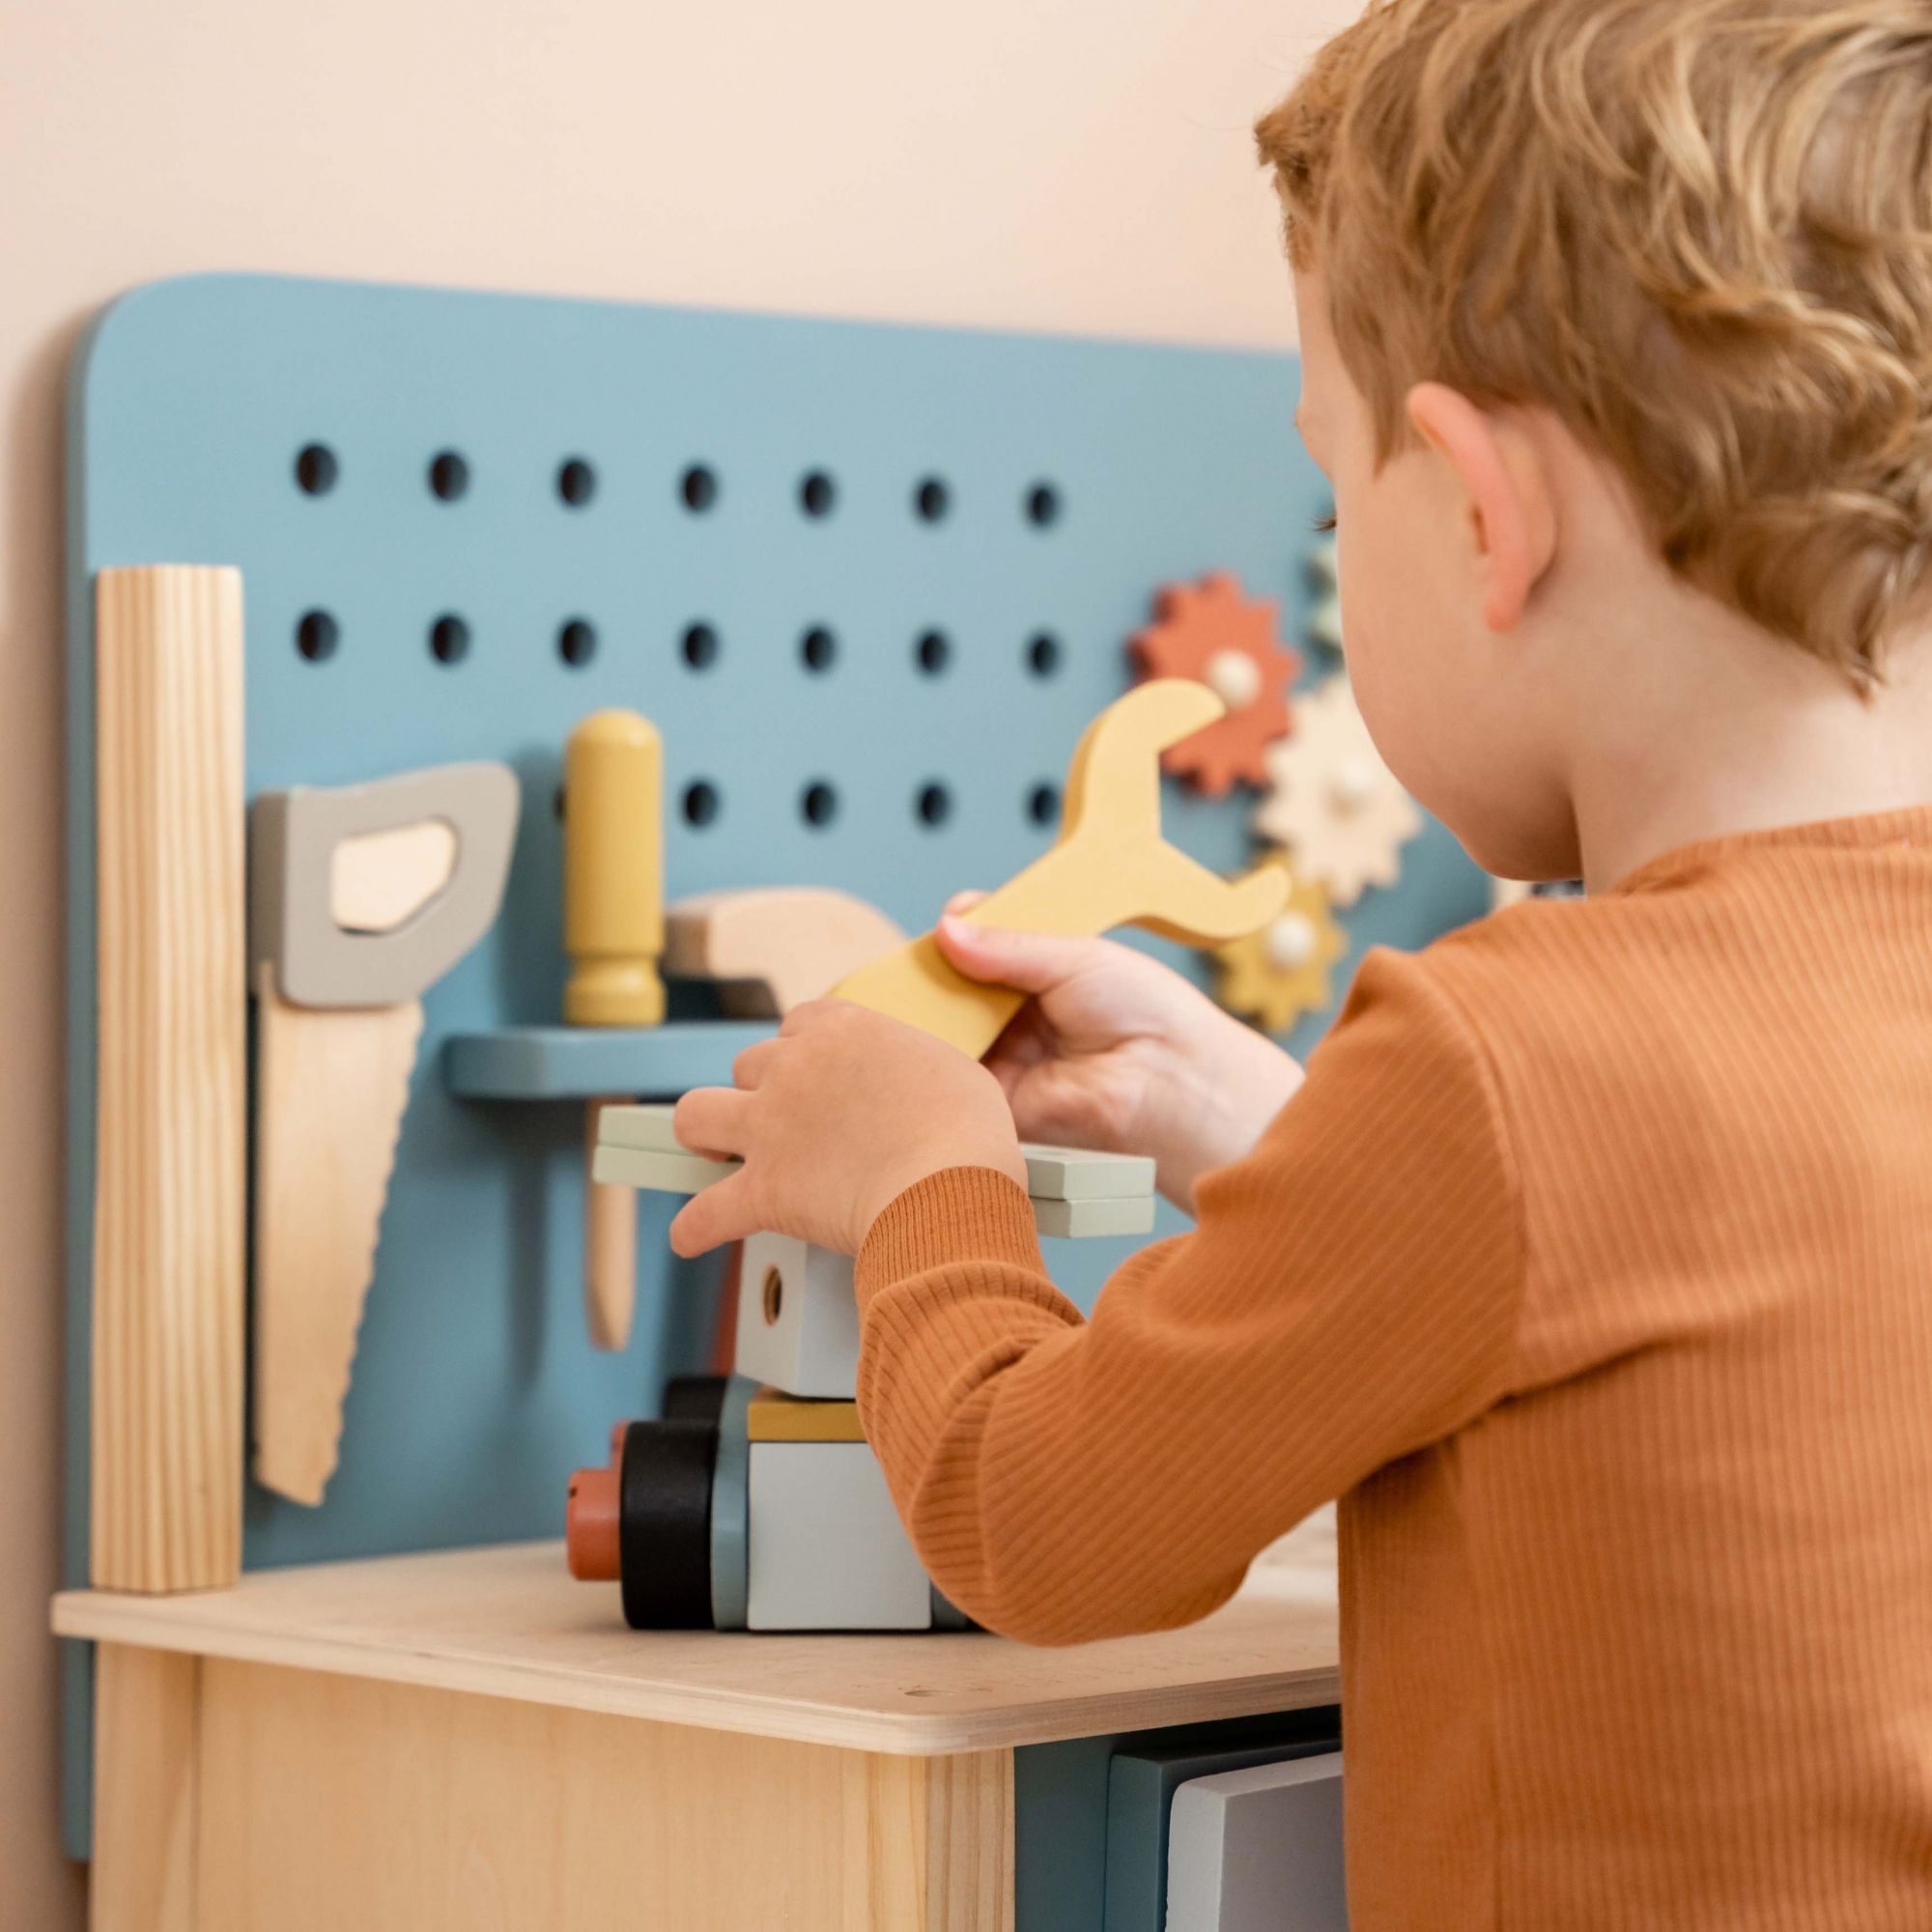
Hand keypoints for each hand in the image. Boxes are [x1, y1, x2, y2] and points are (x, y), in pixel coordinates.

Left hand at [667, 1000, 1028, 1257]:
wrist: (951, 1185)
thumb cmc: (966, 1132)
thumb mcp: (952, 1072)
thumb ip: (914, 1069)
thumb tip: (911, 1092)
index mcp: (843, 1031)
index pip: (801, 1021)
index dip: (804, 1049)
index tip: (816, 1071)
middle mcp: (795, 1069)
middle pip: (750, 1065)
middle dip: (762, 1091)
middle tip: (783, 1120)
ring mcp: (770, 1127)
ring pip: (695, 1114)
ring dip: (702, 1132)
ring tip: (713, 1152)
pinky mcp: (762, 1189)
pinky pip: (705, 1212)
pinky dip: (696, 1227)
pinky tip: (691, 1235)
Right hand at [935, 901, 1304, 1211]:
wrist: (1174, 1083)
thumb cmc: (1147, 1014)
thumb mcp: (1076, 957)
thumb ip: (1008, 947)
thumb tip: (947, 928)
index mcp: (1042, 975)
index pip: (984, 947)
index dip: (961, 935)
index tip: (948, 924)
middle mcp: (1019, 1017)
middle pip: (957, 990)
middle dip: (935, 975)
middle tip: (918, 962)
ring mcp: (1006, 1059)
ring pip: (948, 1031)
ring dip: (930, 1014)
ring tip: (911, 994)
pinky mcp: (997, 1101)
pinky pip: (954, 1078)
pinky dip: (936, 1059)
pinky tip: (922, 1038)